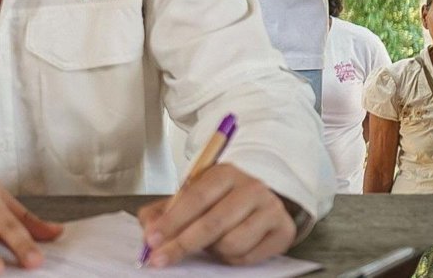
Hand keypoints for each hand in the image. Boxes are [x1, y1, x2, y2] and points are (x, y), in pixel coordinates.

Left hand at [137, 163, 296, 267]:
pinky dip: (231, 258)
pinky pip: (248, 257)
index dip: (171, 221)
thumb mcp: (192, 196)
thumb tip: (149, 228)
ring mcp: (270, 209)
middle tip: (161, 258)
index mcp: (224, 172)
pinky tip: (229, 247)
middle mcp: (251, 187)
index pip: (195, 198)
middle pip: (212, 223)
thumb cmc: (221, 199)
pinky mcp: (283, 230)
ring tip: (211, 242)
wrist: (262, 199)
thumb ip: (165, 211)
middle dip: (182, 244)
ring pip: (231, 244)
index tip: (152, 240)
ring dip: (213, 250)